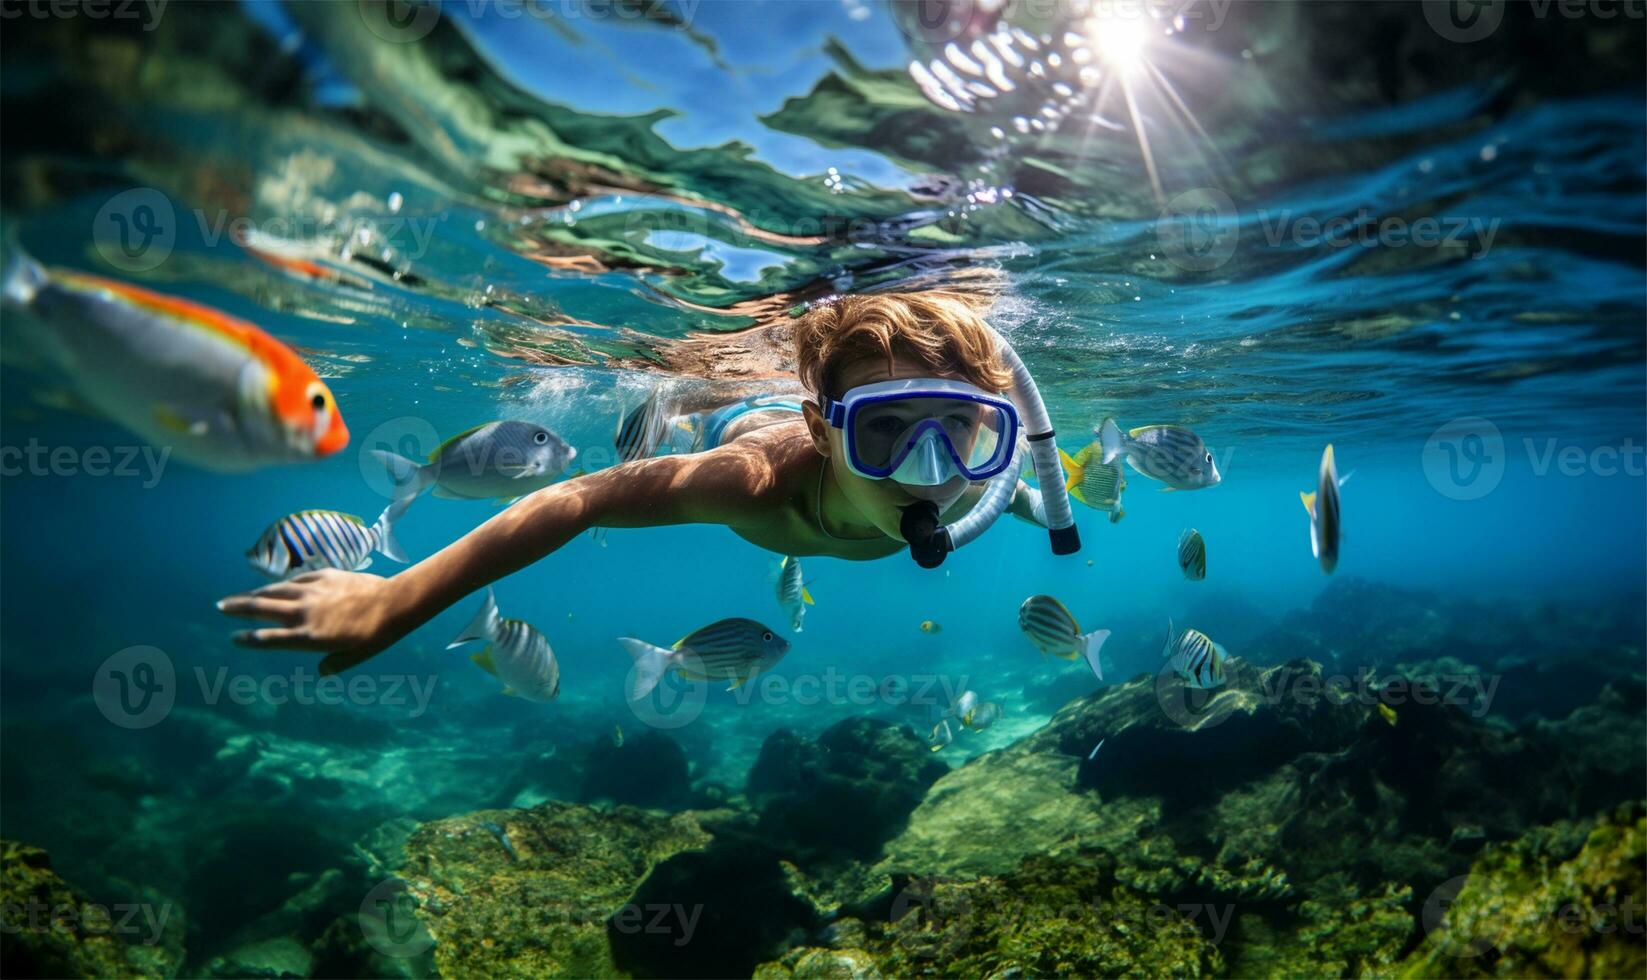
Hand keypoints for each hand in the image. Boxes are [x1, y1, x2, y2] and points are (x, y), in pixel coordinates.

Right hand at [217, 569, 410, 674]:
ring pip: (276, 591)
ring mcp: (313, 593)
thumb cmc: (377, 634)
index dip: (248, 639)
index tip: (234, 638)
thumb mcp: (356, 655)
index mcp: (309, 637)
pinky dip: (284, 583)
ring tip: (240, 596)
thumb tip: (322, 672)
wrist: (394, 603)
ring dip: (254, 593)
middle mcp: (304, 613)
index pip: (268, 639)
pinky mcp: (324, 576)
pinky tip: (277, 585)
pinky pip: (298, 579)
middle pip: (262, 609)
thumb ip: (336, 663)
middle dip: (238, 608)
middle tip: (219, 607)